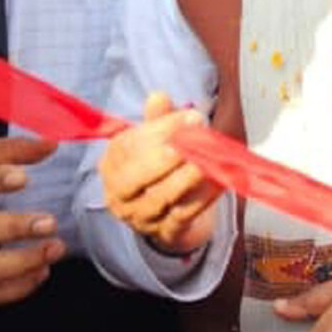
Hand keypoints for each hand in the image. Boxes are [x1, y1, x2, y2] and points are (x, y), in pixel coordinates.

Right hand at [100, 92, 223, 255]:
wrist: (172, 213)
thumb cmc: (160, 167)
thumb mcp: (156, 139)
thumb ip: (158, 119)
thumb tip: (158, 97)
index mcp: (112, 164)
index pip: (128, 146)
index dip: (159, 130)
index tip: (191, 117)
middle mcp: (119, 193)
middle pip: (132, 179)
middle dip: (161, 159)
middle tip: (189, 144)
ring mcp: (140, 217)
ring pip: (159, 199)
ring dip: (184, 179)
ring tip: (206, 162)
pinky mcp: (165, 234)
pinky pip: (183, 216)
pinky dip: (203, 198)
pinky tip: (219, 181)